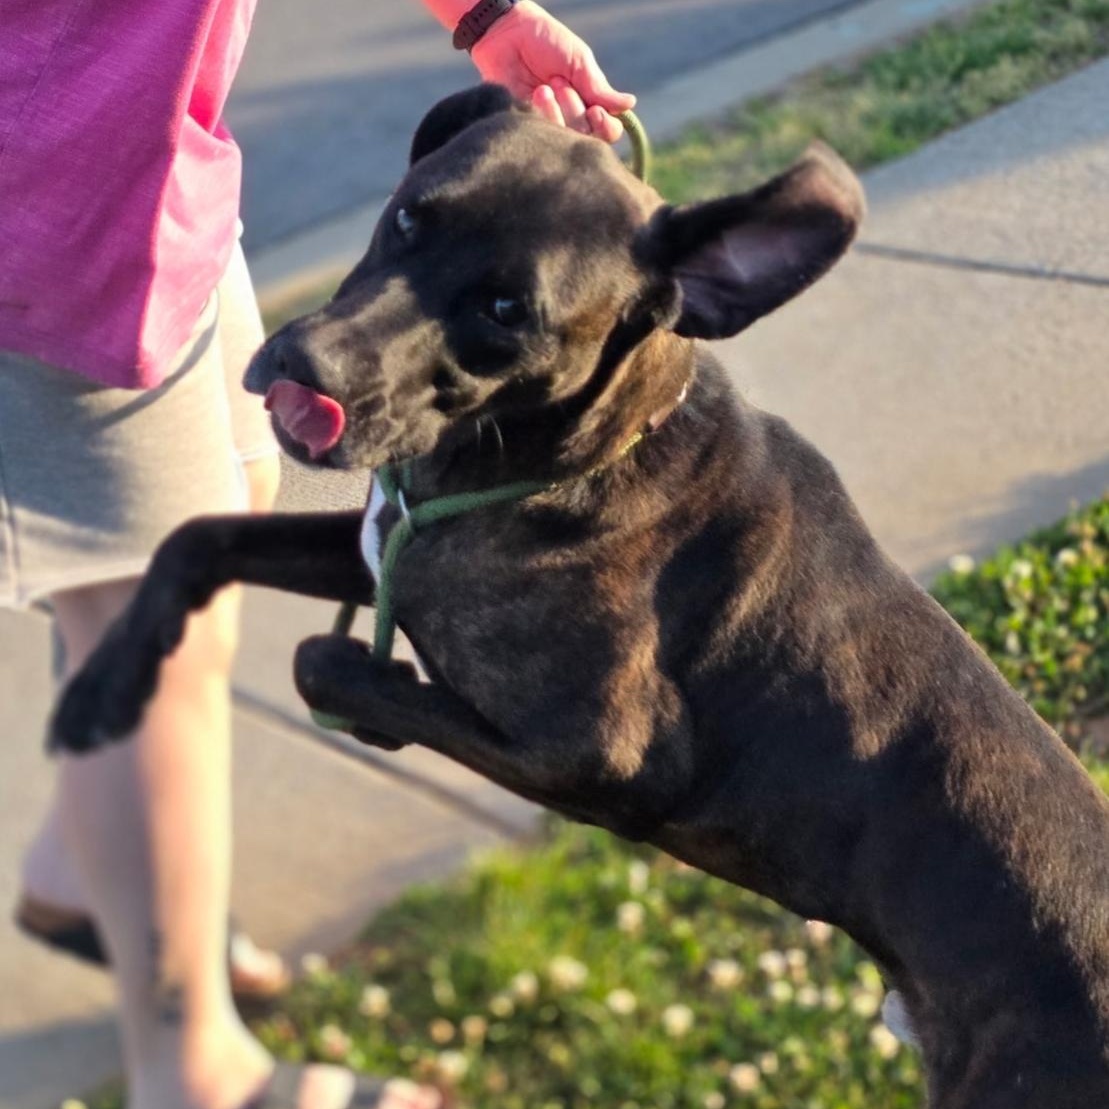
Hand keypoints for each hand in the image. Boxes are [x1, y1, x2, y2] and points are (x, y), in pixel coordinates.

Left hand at [469, 1, 634, 142]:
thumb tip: (630, 104)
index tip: (595, 111)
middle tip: (559, 83)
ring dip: (557, 112)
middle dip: (575, 111)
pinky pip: (540, 136)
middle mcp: (570, 120)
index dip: (605, 127)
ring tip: (544, 87)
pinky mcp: (525, 127)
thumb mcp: (577, 61)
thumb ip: (599, 88)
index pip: (608, 132)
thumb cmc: (544, 41)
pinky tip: (533, 93)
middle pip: (586, 138)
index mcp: (588, 104)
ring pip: (563, 140)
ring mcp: (547, 126)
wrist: (505, 33)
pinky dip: (540, 114)